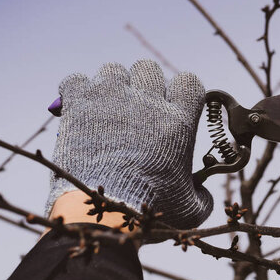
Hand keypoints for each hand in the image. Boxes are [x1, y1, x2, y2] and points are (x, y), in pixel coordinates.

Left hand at [45, 60, 212, 230]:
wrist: (103, 210)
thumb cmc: (149, 209)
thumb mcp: (190, 208)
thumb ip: (202, 195)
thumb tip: (203, 192)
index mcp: (179, 121)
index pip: (189, 82)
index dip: (181, 93)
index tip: (172, 108)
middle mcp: (149, 102)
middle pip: (148, 69)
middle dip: (144, 86)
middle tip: (137, 112)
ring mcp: (112, 99)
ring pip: (113, 70)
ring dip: (112, 87)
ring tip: (106, 112)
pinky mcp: (80, 105)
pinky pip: (76, 81)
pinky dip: (77, 94)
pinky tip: (79, 111)